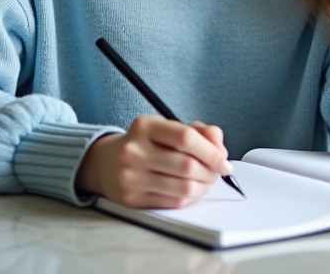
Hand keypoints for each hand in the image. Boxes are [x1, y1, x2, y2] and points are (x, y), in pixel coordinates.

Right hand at [75, 116, 231, 208]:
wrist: (106, 163)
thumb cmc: (146, 143)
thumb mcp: (168, 128)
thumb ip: (199, 132)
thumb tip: (220, 149)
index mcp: (145, 126)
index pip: (186, 138)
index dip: (212, 151)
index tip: (224, 161)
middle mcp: (134, 151)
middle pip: (187, 166)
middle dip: (210, 171)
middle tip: (217, 171)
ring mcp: (130, 177)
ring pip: (183, 188)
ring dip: (203, 187)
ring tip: (205, 180)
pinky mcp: (131, 199)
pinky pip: (173, 202)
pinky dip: (189, 197)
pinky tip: (190, 189)